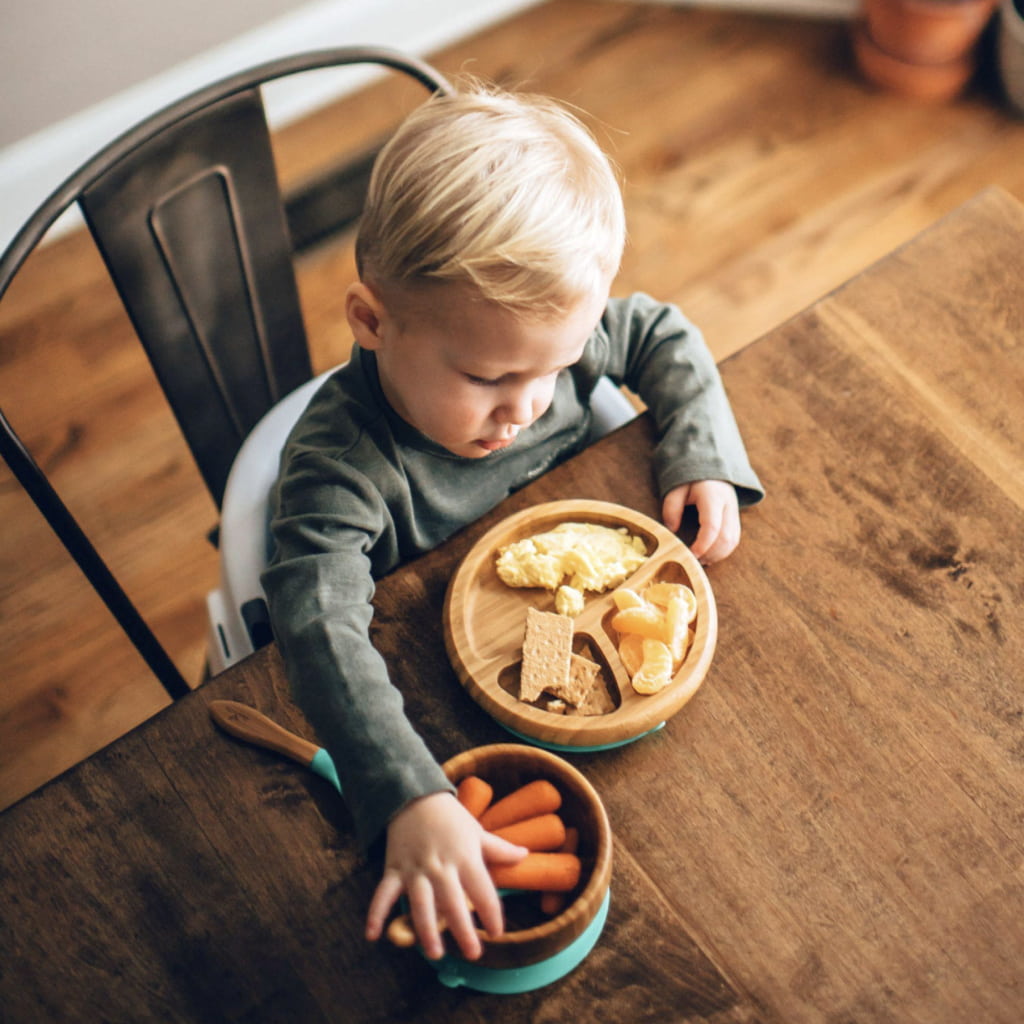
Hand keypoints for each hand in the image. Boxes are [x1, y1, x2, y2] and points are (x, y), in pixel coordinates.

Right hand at [364, 791, 526, 960]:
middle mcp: (441, 866)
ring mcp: (416, 869)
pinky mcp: (394, 869)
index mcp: (465, 857)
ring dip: (426, 929)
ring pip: (421, 904)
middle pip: (454, 903)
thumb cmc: (450, 817)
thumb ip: (499, 849)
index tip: (497, 932)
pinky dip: (376, 913)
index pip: (483, 890)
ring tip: (435, 953)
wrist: (414, 796)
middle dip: (464, 930)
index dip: (492, 913)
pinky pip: (383, 894)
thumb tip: (525, 855)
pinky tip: (372, 935)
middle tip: (473, 954)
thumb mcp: (476, 831)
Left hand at [662, 479, 740, 564]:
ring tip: (700, 561)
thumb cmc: (691, 478)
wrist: (711, 465)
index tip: (690, 554)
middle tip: (693, 561)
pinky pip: (734, 539)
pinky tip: (709, 555)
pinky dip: (723, 551)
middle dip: (710, 554)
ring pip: (733, 541)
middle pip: (726, 537)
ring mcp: (734, 512)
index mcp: (713, 496)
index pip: (712, 526)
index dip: (702, 545)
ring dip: (717, 555)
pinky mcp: (735, 518)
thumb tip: (671, 529)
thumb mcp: (676, 488)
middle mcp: (728, 505)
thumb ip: (672, 508)